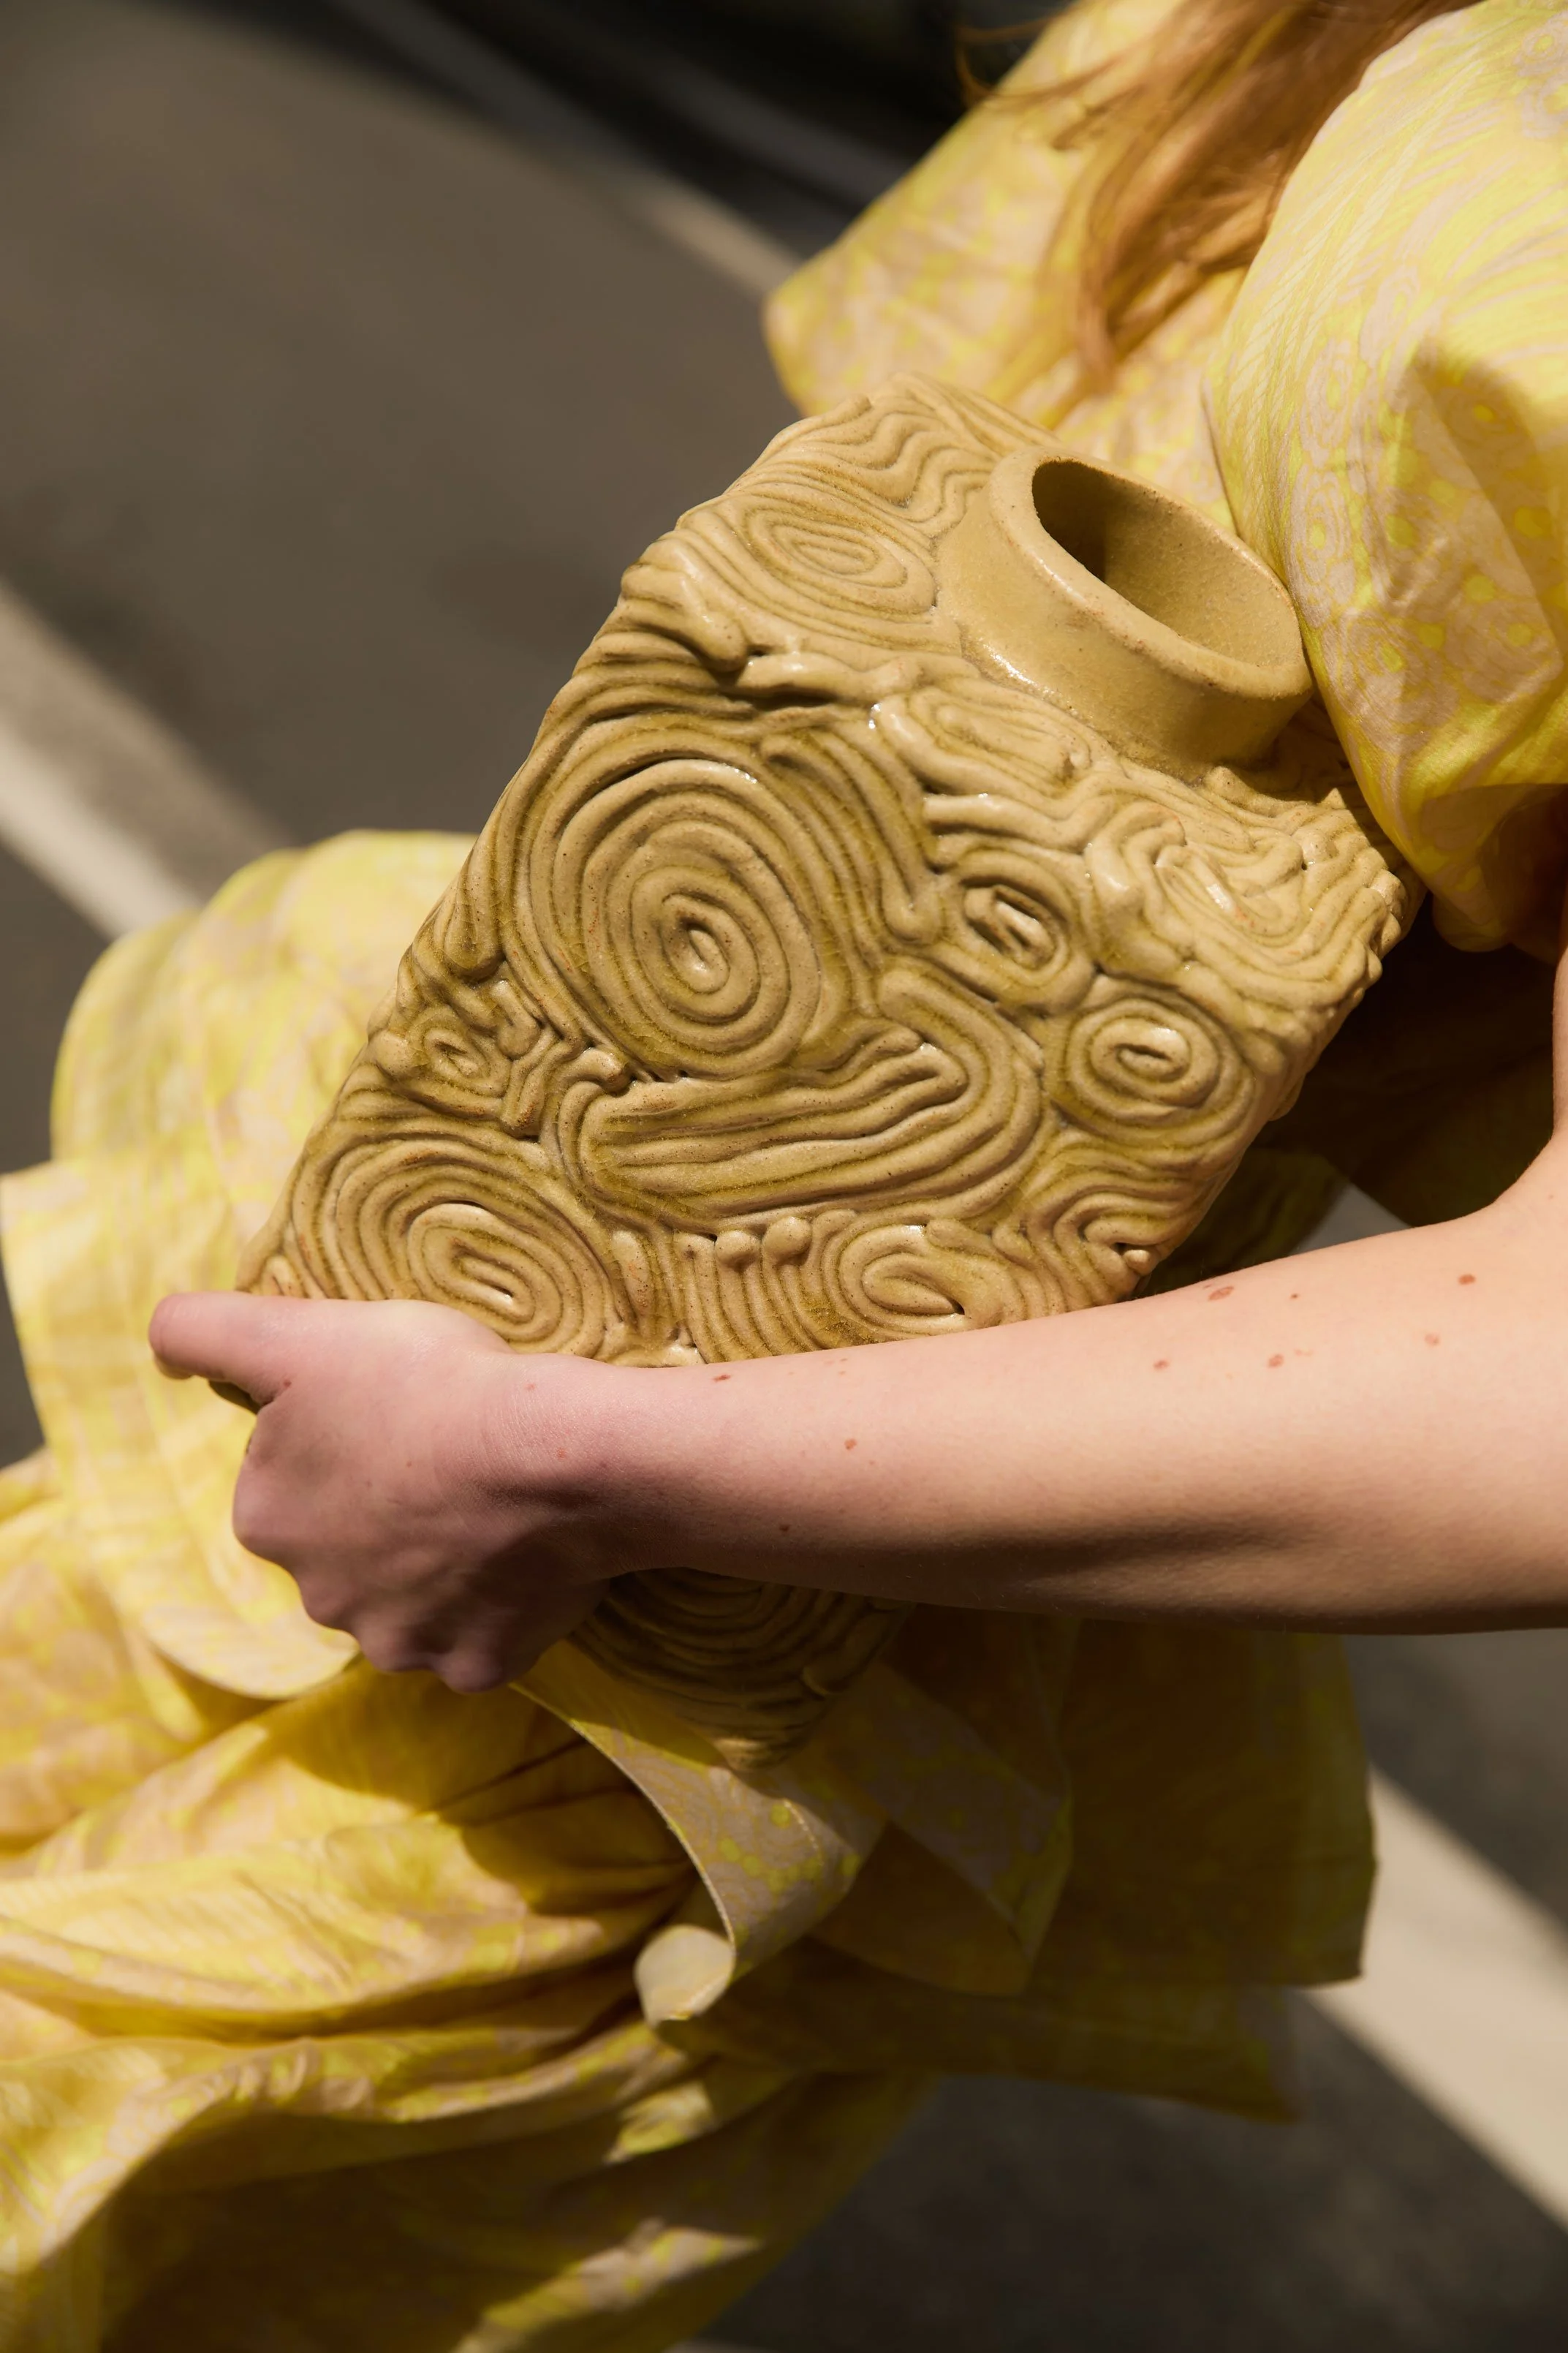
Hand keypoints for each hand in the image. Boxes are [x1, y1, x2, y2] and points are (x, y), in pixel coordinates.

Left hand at [149, 1293, 623, 1690]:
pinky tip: (524, 1564)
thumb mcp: (296, 1331)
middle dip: (379, 1517)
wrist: (554, 1457)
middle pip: (344, 1549)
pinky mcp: (478, 1666)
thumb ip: (204, 1330)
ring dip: (436, 1570)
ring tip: (491, 1511)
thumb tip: (159, 1345)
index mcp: (268, 1520)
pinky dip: (496, 1612)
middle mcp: (320, 1599)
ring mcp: (402, 1642)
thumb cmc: (425, 1385)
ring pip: (408, 1602)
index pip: (288, 1477)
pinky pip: (478, 1642)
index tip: (389, 1412)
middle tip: (443, 1460)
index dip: (335, 1439)